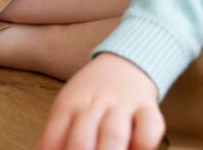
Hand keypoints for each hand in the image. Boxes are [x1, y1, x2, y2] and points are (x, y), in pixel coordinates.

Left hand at [36, 53, 164, 149]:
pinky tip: (137, 148)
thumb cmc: (91, 95)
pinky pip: (149, 128)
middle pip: (80, 140)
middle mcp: (92, 105)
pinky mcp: (148, 108)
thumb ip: (55, 135)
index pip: (53, 138)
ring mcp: (121, 106)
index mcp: (67, 106)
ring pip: (112, 135)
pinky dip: (143, 143)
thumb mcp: (67, 107)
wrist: (123, 62)